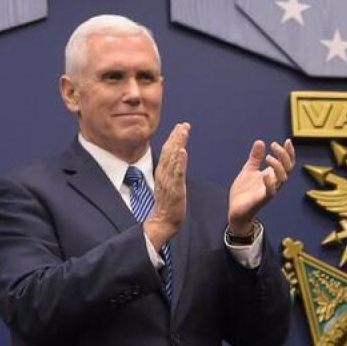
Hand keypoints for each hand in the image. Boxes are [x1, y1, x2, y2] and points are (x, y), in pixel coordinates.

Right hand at [143, 123, 188, 249]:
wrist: (164, 221)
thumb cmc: (168, 205)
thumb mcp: (169, 184)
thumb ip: (172, 173)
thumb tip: (176, 162)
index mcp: (163, 172)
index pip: (168, 151)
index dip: (174, 138)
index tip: (180, 126)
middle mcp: (164, 174)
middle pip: (169, 151)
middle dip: (176, 136)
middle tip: (184, 124)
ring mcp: (169, 181)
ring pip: (172, 158)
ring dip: (178, 143)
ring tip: (183, 131)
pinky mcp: (175, 189)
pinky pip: (177, 173)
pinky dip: (179, 161)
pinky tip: (183, 151)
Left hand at [228, 138, 295, 232]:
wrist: (236, 209)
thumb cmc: (244, 191)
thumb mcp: (249, 170)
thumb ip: (255, 157)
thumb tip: (260, 141)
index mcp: (272, 175)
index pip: (287, 163)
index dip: (289, 152)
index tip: (287, 141)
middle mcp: (274, 182)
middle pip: (288, 168)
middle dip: (284, 156)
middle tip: (274, 145)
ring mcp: (270, 191)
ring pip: (282, 179)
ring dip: (278, 166)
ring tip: (268, 157)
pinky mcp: (263, 199)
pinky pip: (271, 192)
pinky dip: (270, 183)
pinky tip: (264, 174)